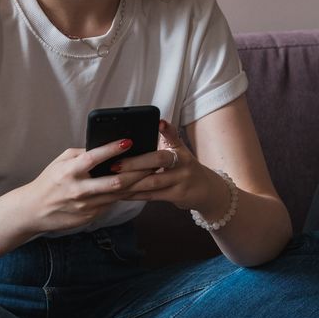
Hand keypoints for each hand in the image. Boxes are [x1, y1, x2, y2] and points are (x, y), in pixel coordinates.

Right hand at [22, 139, 154, 234]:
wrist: (34, 210)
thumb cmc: (49, 181)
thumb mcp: (60, 162)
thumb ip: (81, 154)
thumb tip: (103, 146)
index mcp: (69, 171)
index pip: (93, 158)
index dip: (112, 149)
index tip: (128, 141)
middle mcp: (78, 189)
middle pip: (115, 181)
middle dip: (137, 171)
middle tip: (152, 161)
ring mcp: (85, 205)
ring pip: (118, 194)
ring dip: (136, 184)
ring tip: (150, 173)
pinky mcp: (90, 216)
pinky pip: (111, 203)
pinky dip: (123, 194)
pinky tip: (135, 187)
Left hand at [114, 120, 230, 216]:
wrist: (205, 189)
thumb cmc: (183, 167)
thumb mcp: (178, 151)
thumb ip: (162, 141)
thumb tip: (136, 135)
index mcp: (180, 148)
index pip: (174, 136)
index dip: (167, 129)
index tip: (159, 122)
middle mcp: (184, 162)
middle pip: (159, 160)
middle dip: (135, 163)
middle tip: (116, 164)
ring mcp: (182, 179)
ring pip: (153, 181)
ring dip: (131, 182)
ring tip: (113, 180)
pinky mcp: (178, 195)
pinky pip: (153, 195)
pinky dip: (136, 195)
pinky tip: (122, 194)